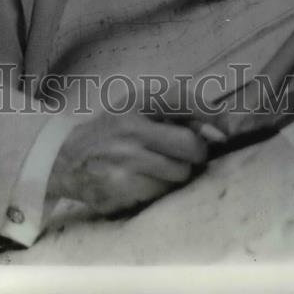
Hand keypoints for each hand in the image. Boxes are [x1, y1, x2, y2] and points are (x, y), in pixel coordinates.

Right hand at [46, 109, 207, 215]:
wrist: (67, 159)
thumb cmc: (112, 131)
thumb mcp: (137, 108)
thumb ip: (176, 114)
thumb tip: (220, 132)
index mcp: (136, 102)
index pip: (182, 99)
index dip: (211, 112)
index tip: (225, 127)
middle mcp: (132, 129)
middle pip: (192, 146)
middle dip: (195, 154)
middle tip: (184, 155)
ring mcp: (126, 161)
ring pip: (180, 175)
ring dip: (176, 174)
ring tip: (156, 168)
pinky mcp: (122, 190)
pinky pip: (161, 194)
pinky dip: (157, 190)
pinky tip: (140, 181)